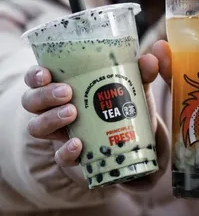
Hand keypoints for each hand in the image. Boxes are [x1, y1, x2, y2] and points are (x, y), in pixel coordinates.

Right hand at [22, 55, 159, 166]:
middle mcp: (56, 108)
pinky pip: (59, 156)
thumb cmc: (125, 105)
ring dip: (51, 119)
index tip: (46, 73)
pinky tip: (79, 144)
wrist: (134, 139)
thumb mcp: (134, 86)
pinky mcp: (72, 154)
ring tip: (73, 113)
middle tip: (67, 92)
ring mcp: (62, 133)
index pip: (37, 78)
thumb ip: (142, 73)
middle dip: (43, 96)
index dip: (35, 75)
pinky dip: (66, 151)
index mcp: (66, 86)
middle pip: (31, 101)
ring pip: (37, 127)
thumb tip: (150, 59)